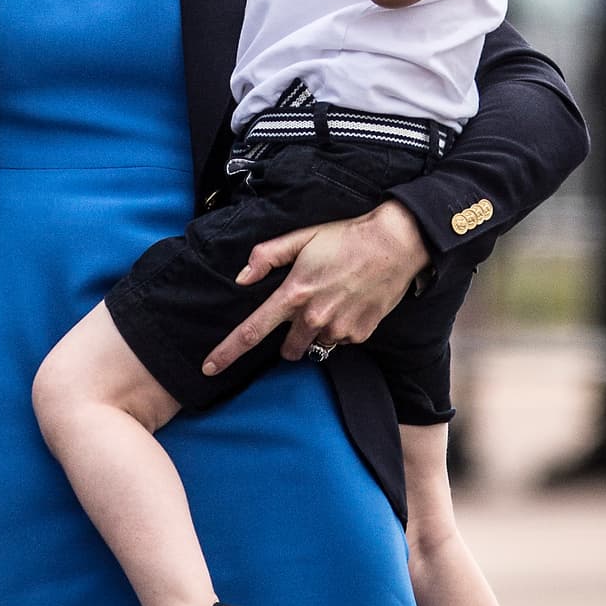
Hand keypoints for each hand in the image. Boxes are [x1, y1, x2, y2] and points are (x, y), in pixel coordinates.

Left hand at [200, 199, 429, 373]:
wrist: (396, 244)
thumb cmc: (346, 237)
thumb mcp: (302, 237)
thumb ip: (267, 257)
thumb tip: (242, 278)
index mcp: (294, 293)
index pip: (252, 331)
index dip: (227, 352)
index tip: (208, 367)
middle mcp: (314, 317)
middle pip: (287, 349)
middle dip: (288, 340)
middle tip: (303, 311)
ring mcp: (339, 329)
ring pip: (315, 345)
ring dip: (315, 332)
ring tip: (332, 302)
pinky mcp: (360, 335)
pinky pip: (340, 341)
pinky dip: (340, 329)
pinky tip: (350, 304)